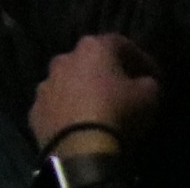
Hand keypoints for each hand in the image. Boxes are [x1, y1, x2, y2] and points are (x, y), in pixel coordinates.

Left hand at [31, 35, 159, 158]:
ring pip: (68, 81)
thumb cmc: (118, 112)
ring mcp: (45, 83)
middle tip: (125, 89)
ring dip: (83, 90)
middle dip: (107, 72)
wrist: (80, 147)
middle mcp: (64, 58)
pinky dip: (68, 110)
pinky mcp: (35, 108)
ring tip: (100, 108)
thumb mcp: (150, 96)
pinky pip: (56, 104)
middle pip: (90, 60)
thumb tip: (144, 82)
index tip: (154, 76)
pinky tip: (80, 124)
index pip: (121, 43)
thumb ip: (148, 82)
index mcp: (92, 48)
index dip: (141, 58)